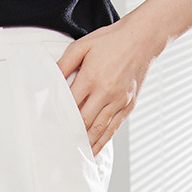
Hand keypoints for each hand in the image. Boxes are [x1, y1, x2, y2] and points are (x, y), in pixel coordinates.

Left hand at [54, 17, 164, 155]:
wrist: (143, 38)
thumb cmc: (112, 41)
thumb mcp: (83, 45)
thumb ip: (65, 64)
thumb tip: (51, 80)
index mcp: (91, 77)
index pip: (69, 104)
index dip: (58, 117)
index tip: (49, 126)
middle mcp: (105, 92)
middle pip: (83, 121)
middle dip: (70, 134)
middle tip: (57, 145)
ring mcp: (118, 101)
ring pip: (98, 129)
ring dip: (85, 143)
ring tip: (73, 153)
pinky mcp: (128, 105)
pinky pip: (113, 129)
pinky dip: (102, 142)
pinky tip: (93, 150)